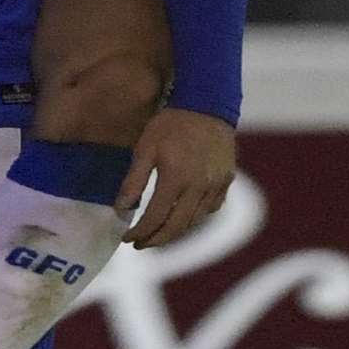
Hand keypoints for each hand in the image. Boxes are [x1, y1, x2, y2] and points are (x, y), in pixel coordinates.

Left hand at [115, 108, 236, 248]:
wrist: (207, 103)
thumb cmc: (171, 123)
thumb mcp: (145, 147)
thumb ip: (134, 180)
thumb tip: (121, 208)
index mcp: (175, 179)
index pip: (155, 218)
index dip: (140, 233)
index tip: (128, 238)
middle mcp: (198, 188)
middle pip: (177, 227)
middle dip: (156, 240)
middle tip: (141, 244)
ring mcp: (215, 186)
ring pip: (195, 220)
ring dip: (176, 231)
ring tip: (159, 233)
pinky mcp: (226, 180)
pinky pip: (211, 208)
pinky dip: (196, 217)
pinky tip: (184, 216)